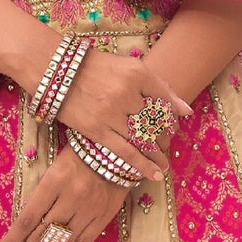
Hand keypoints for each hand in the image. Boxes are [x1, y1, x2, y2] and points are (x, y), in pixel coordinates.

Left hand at [0, 150, 135, 241]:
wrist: (117, 151)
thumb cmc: (77, 157)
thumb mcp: (53, 168)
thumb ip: (40, 196)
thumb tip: (22, 228)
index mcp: (54, 182)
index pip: (29, 218)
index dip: (13, 239)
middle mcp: (71, 199)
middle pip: (43, 236)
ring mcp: (88, 211)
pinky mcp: (102, 219)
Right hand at [57, 50, 192, 181]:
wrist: (55, 70)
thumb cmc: (94, 68)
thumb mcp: (128, 67)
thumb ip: (158, 86)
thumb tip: (187, 111)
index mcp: (137, 73)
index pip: (165, 100)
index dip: (172, 117)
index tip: (172, 128)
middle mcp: (127, 92)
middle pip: (156, 121)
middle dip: (163, 138)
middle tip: (164, 146)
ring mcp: (112, 112)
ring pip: (143, 139)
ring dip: (156, 156)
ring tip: (163, 166)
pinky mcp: (97, 129)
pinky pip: (125, 151)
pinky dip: (141, 165)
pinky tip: (153, 174)